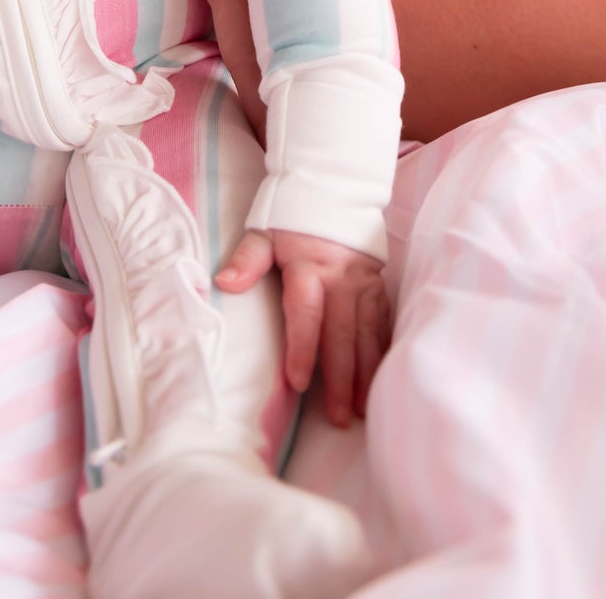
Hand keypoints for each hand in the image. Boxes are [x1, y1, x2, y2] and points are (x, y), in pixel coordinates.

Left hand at [216, 228, 389, 426]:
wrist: (334, 188)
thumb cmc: (292, 215)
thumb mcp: (265, 230)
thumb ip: (247, 259)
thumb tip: (223, 282)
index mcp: (309, 266)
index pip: (306, 314)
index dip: (301, 349)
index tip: (297, 383)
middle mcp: (341, 279)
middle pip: (340, 334)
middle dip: (339, 378)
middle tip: (337, 417)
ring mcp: (364, 284)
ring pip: (366, 335)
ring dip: (364, 374)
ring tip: (361, 410)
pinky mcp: (378, 286)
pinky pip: (382, 324)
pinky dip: (381, 354)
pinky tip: (380, 380)